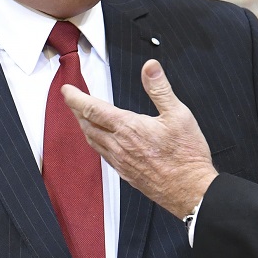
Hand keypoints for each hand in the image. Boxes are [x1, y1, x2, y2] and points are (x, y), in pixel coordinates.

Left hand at [62, 61, 216, 219]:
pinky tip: (101, 141)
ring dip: (84, 126)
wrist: (191, 190)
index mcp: (128, 128)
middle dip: (76, 110)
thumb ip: (160, 89)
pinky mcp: (126, 173)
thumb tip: (150, 67)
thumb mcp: (178, 114)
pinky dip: (96, 142)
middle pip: (87, 125)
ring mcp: (120, 162)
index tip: (67, 90)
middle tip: (71, 100)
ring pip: (93, 141)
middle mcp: (119, 145)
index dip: (76, 98)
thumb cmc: (186, 155)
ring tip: (82, 117)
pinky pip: (103, 154)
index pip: (92, 109)